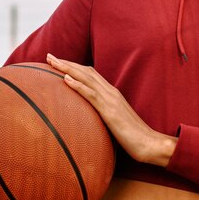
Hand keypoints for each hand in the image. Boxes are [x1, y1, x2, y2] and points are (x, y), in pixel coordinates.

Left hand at [46, 54, 176, 165]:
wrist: (149, 143)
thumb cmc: (133, 136)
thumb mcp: (115, 122)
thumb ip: (103, 115)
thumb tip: (89, 117)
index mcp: (111, 93)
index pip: (90, 74)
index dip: (74, 66)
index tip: (58, 62)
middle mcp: (111, 92)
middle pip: (86, 71)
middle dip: (66, 63)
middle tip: (49, 56)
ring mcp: (111, 100)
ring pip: (86, 78)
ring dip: (67, 68)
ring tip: (52, 62)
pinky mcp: (110, 111)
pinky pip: (91, 95)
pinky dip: (78, 85)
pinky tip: (66, 80)